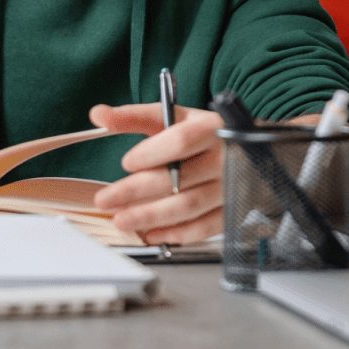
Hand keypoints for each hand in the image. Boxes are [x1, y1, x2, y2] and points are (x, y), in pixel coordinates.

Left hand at [88, 102, 222, 244]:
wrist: (250, 151)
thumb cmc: (206, 134)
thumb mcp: (176, 118)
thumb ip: (136, 116)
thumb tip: (98, 114)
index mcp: (212, 128)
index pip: (181, 141)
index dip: (151, 153)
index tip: (126, 163)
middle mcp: (225, 158)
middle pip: (179, 179)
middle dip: (136, 191)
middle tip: (105, 199)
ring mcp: (231, 187)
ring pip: (188, 206)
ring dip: (150, 217)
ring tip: (120, 220)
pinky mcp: (232, 210)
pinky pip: (204, 227)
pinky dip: (175, 234)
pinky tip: (150, 234)